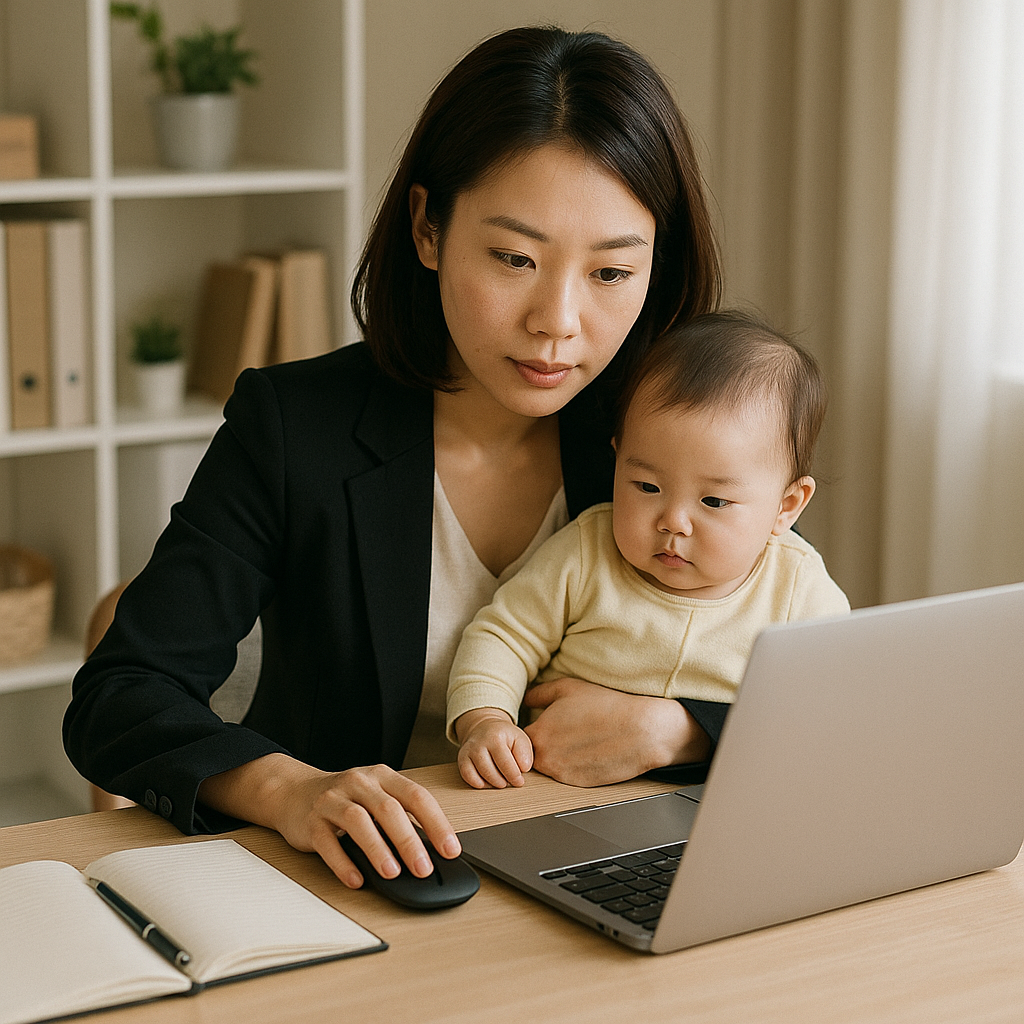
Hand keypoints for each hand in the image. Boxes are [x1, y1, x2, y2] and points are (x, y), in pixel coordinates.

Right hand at [197, 753, 460, 888]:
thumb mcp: (375, 797)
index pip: (416, 796)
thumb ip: (400, 817)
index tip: (451, 850)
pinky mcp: (311, 821)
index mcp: (382, 776)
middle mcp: (359, 783)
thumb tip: (432, 851)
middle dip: (409, 840)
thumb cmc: (345, 799)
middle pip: (388, 809)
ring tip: (392, 873)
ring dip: (378, 849)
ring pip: (358, 821)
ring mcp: (333, 800)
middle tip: (424, 868)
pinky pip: (328, 842)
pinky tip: (356, 879)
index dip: (436, 824)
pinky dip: (343, 863)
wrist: (294, 791)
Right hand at [454, 708, 533, 788]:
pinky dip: (477, 783)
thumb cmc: (505, 736)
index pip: (506, 764)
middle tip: (510, 782)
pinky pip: (467, 775)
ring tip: (501, 782)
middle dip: (503, 781)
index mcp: (497, 736)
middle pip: (491, 771)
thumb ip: (525, 753)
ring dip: (492, 783)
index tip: (519, 781)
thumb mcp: (520, 739)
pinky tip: (486, 782)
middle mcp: (480, 743)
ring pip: (479, 775)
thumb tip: (524, 769)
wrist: (485, 727)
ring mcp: (469, 750)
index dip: (514, 776)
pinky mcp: (462, 758)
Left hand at [523, 678, 710, 786]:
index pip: (520, 738)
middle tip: (569, 732)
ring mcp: (561, 774)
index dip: (536, 728)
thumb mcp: (567, 688)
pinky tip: (591, 751)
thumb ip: (539, 693)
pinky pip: (567, 776)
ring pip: (551, 766)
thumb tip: (525, 699)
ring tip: (583, 739)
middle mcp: (545, 757)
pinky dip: (575, 766)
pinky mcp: (577, 785)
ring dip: (560, 756)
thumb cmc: (606, 705)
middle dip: (546, 744)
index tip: (551, 723)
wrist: (640, 731)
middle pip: (534, 754)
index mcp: (538, 733)